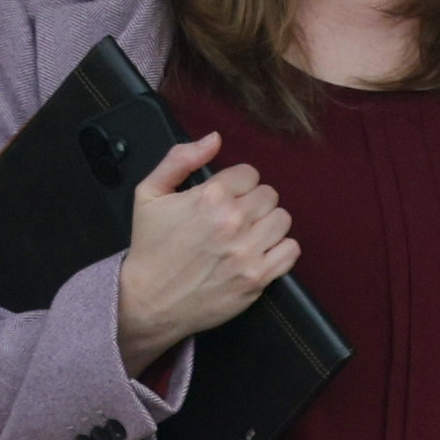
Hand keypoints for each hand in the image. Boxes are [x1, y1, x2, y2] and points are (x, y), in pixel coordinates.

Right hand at [114, 135, 295, 368]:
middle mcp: (233, 221)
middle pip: (269, 194)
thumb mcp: (149, 194)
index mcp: (210, 197)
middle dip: (252, 202)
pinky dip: (280, 249)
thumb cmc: (149, 247)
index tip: (225, 197)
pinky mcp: (258, 278)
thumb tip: (214, 139)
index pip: (249, 173)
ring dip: (267, 223)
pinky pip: (291, 250)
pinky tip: (259, 251)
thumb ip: (180, 159)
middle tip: (234, 218)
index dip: (237, 184)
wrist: (149, 301)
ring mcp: (248, 251)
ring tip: (246, 234)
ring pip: (282, 219)